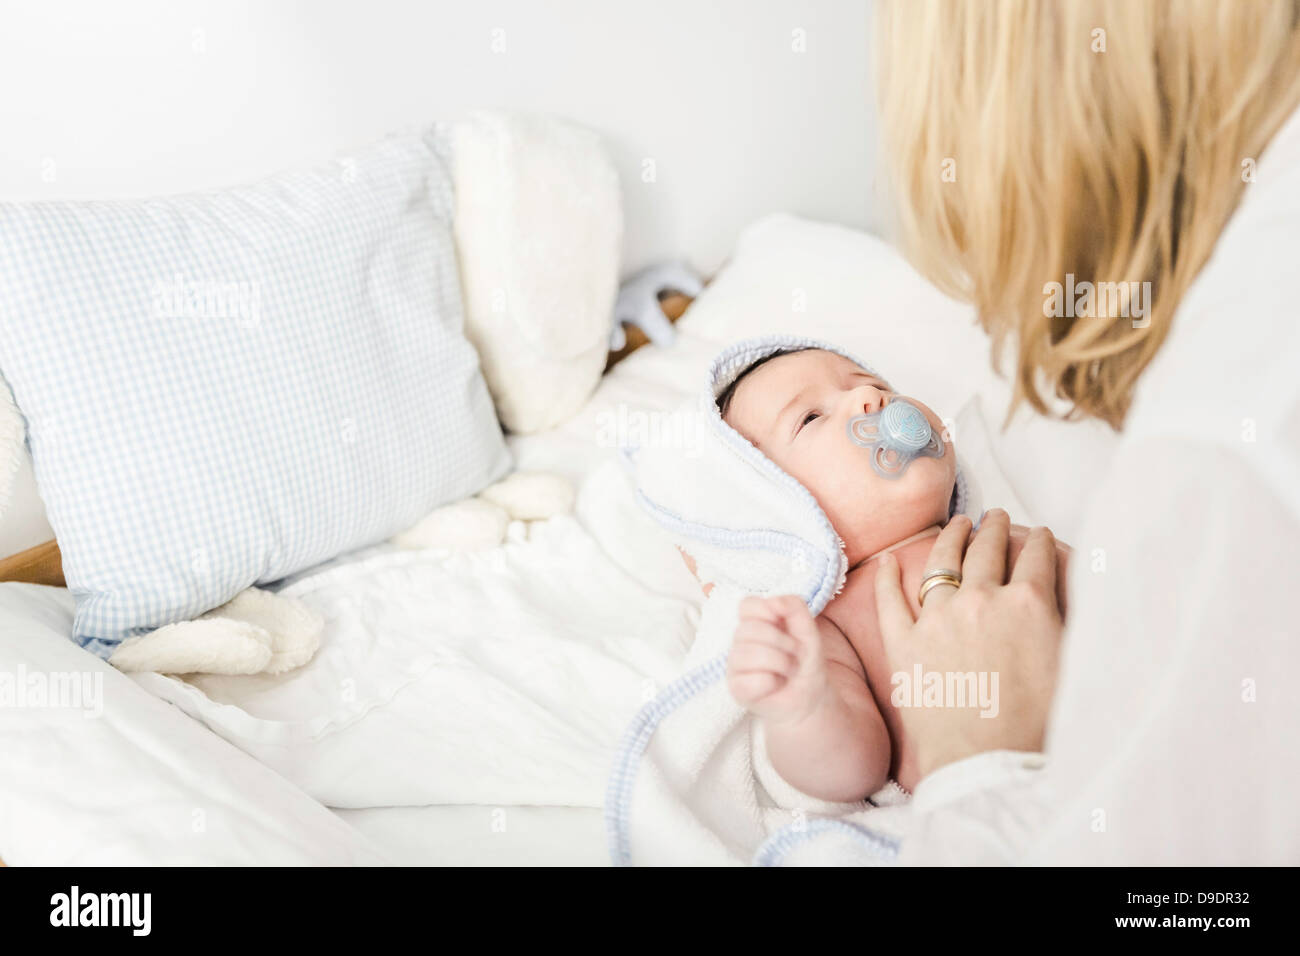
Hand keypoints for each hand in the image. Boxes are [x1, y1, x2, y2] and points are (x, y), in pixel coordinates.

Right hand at [726, 594, 829, 723]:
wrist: (810, 697)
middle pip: (750, 629)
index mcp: (755, 623)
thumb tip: (774, 601)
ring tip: (788, 671)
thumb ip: (795, 607)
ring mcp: (735, 665)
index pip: (747, 605)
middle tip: (794, 655)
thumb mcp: (808, 630)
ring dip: (781, 664)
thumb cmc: (805, 663)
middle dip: (782, 643)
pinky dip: (772, 683)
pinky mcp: (736, 688)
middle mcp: (740, 641)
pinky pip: (752, 680)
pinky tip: (776, 685)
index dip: (766, 611)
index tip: (782, 623)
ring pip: (749, 654)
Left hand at [873, 509, 1063, 777]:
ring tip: (958, 524)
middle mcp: (981, 600)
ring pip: (941, 562)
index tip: (1037, 532)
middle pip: (987, 550)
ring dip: (951, 537)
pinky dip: (888, 577)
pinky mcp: (904, 643)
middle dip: (994, 528)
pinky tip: (888, 561)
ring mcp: (937, 618)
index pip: (1036, 556)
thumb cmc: (1039, 726)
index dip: (1038, 540)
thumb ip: (1071, 621)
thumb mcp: (1073, 664)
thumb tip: (1081, 592)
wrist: (988, 764)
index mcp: (1028, 603)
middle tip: (995, 517)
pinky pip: (890, 600)